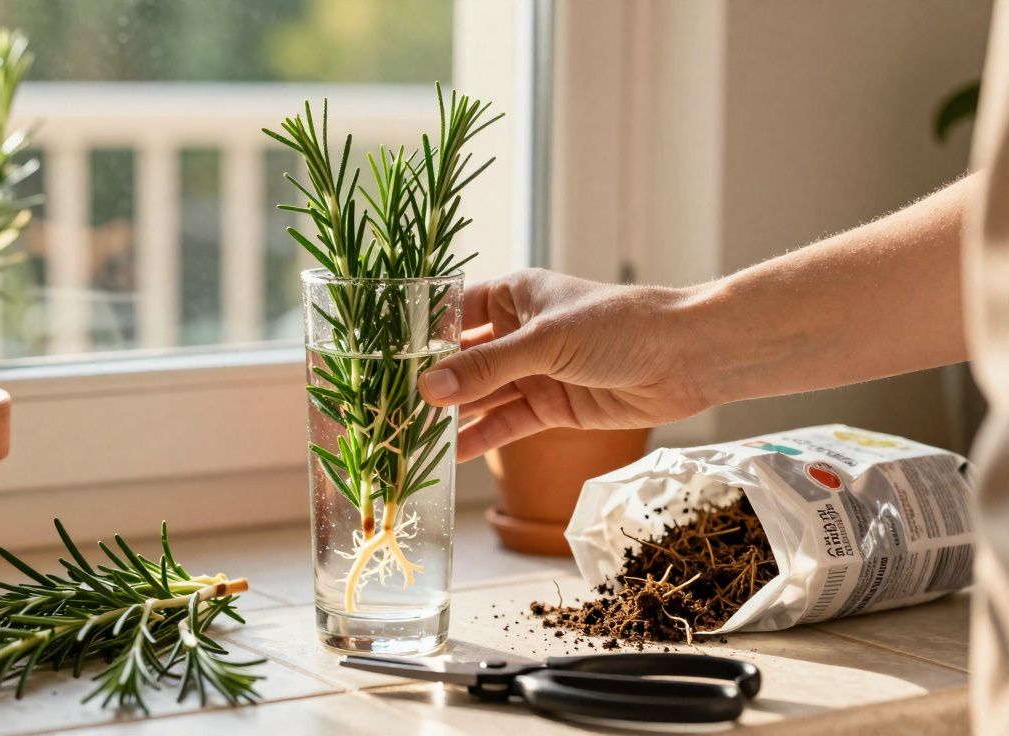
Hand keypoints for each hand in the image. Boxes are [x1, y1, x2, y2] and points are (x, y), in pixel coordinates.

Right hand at [417, 268, 711, 460]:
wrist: (688, 356)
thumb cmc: (620, 325)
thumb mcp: (545, 341)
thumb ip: (486, 368)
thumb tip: (429, 388)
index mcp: (513, 296)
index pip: (452, 314)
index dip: (420, 336)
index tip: (382, 360)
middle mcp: (518, 333)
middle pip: (463, 360)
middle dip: (430, 383)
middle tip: (389, 408)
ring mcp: (534, 371)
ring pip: (482, 396)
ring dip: (452, 415)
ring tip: (412, 437)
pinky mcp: (552, 406)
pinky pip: (507, 424)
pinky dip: (481, 438)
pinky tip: (451, 454)